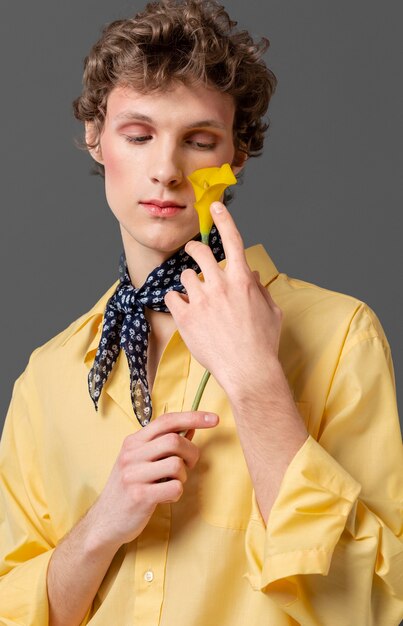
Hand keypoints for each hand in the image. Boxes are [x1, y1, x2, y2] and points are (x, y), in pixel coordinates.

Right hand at [88, 411, 217, 548]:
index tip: (214, 419)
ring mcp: (133, 474)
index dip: (193, 417)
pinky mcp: (139, 496)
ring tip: (171, 484)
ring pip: (176, 464)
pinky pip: (174, 488)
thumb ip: (165, 444)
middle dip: (191, 453)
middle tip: (188, 466)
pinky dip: (176, 493)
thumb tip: (192, 427)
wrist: (105, 521)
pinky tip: (165, 497)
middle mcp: (131, 454)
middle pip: (174, 441)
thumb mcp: (142, 461)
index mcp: (133, 441)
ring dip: (182, 476)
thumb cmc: (130, 488)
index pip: (166, 420)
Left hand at [164, 201, 282, 397]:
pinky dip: (176, 302)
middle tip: (192, 254)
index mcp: (242, 280)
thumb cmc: (263, 343)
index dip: (223, 220)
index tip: (214, 207)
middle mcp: (220, 285)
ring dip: (189, 284)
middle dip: (193, 249)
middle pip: (198, 252)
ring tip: (196, 299)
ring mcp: (201, 301)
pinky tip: (185, 311)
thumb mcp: (271, 312)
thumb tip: (252, 276)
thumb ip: (260, 290)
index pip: (232, 240)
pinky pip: (171, 297)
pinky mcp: (185, 317)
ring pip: (185, 277)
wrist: (248, 371)